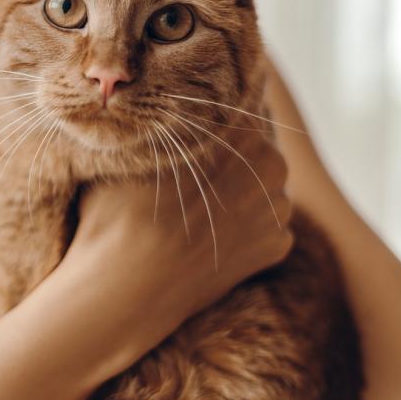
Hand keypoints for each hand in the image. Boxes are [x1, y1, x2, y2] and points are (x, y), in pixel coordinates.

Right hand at [59, 129, 292, 372]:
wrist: (130, 285)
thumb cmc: (121, 213)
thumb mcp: (133, 152)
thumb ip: (162, 130)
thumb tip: (155, 115)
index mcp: (237, 129)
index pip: (234, 114)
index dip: (210, 128)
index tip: (190, 142)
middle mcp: (270, 163)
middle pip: (255, 152)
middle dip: (230, 162)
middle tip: (192, 181)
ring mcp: (279, 207)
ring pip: (264, 190)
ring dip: (241, 197)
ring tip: (197, 215)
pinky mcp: (278, 245)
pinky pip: (266, 226)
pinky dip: (244, 232)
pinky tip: (210, 240)